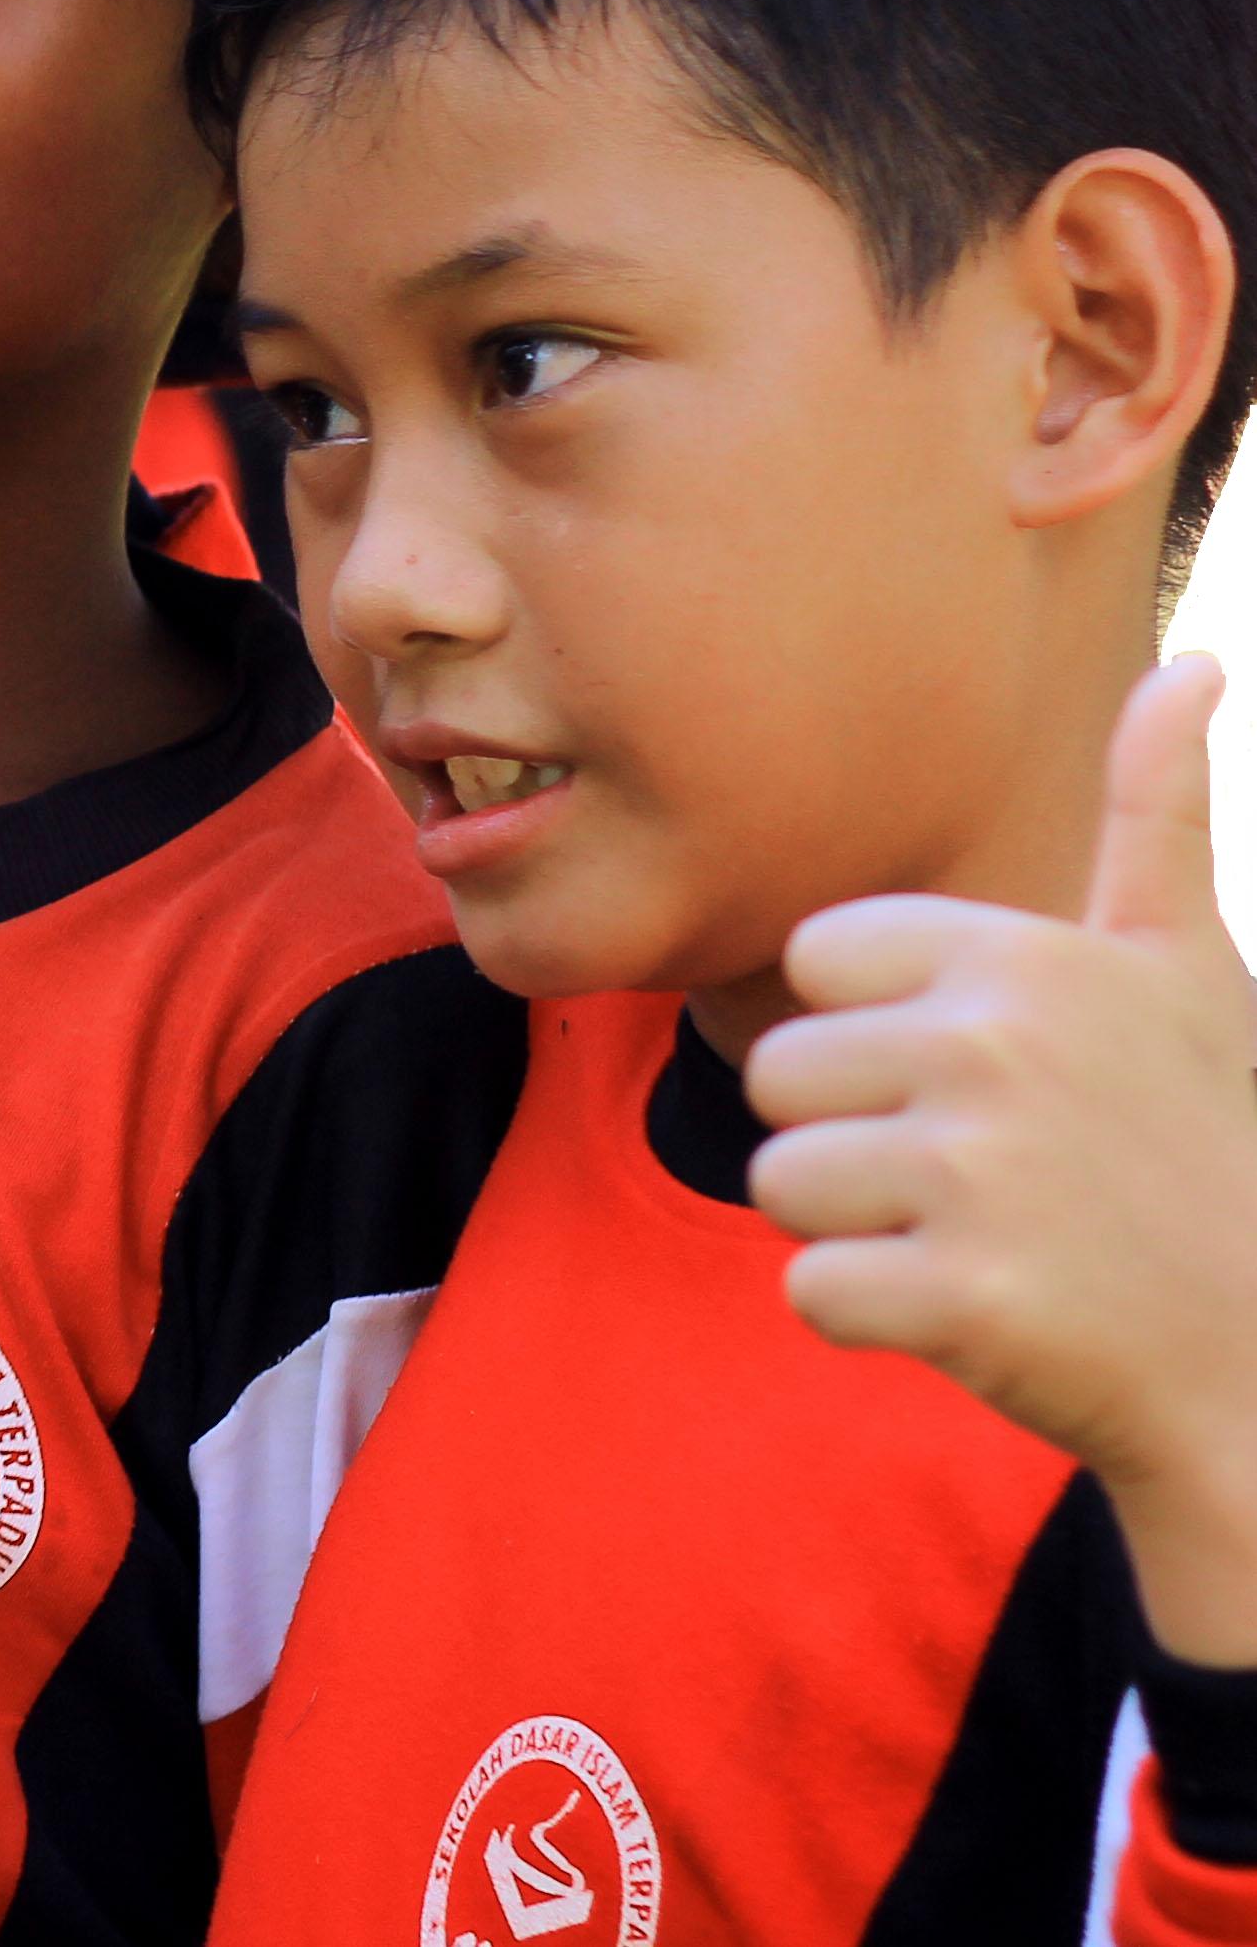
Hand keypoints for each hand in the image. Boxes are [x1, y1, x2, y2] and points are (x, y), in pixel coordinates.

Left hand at [748, 655, 1256, 1658]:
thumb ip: (1156, 812)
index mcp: (1024, 959)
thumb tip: (1190, 663)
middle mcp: (995, 1048)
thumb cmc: (1204, 1149)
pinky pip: (811, 1290)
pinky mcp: (960, 1297)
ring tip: (989, 1240)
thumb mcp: (1186, 967)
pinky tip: (984, 1314)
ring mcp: (977, 1175)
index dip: (877, 1031)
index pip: (812, 963)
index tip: (984, 1078)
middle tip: (990, 1178)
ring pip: (780, 1183)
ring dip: (863, 1229)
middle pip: (778, 1076)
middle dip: (858, 1137)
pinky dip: (879, 1318)